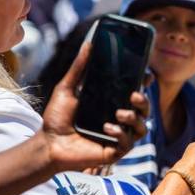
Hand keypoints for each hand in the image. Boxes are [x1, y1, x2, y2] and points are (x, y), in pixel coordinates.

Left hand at [41, 43, 148, 172]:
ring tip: (120, 114)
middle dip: (144, 101)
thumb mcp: (67, 88)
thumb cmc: (57, 117)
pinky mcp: (115, 151)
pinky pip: (128, 142)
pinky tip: (108, 128)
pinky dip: (121, 134)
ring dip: (135, 118)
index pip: (136, 91)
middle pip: (144, 108)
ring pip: (142, 126)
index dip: (144, 83)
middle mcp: (119, 117)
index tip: (146, 75)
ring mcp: (119, 135)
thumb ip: (79, 67)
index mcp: (112, 102)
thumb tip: (89, 44)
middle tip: (134, 95)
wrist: (48, 143)